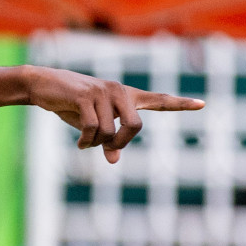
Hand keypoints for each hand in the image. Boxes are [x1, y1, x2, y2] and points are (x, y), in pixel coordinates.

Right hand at [24, 66, 203, 163]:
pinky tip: (80, 143)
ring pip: (110, 132)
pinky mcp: (86, 96)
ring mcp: (103, 92)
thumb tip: (115, 160)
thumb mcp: (90, 125)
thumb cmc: (69, 105)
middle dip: (121, 143)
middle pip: (136, 126)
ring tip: (84, 142)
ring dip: (96, 144)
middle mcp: (119, 91)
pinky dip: (86, 142)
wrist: (43, 85)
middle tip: (108, 150)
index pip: (158, 100)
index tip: (202, 104)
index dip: (180, 104)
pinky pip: (92, 129)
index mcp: (125, 96)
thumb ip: (107, 140)